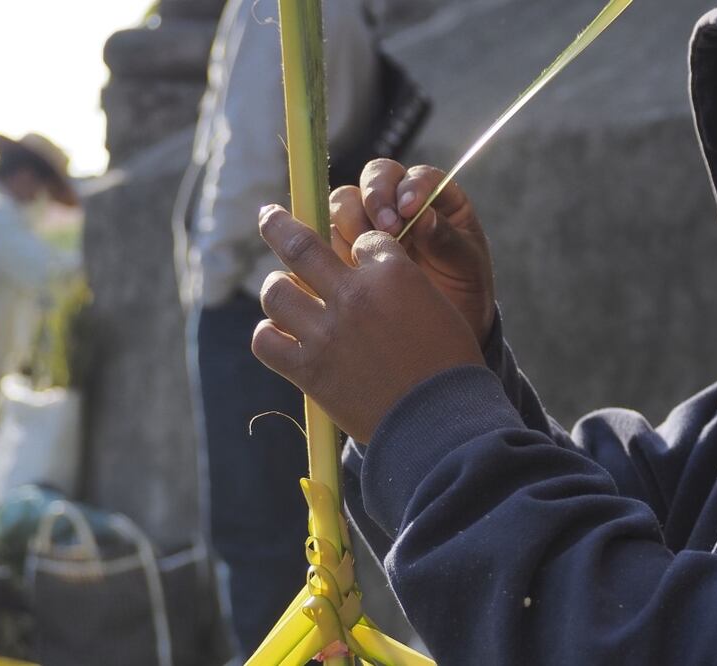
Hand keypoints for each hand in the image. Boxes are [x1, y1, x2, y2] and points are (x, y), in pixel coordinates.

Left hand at [252, 205, 484, 442]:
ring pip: (276, 291)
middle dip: (279, 225)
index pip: (363, 240)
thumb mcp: (437, 309)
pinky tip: (278, 336)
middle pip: (300, 243)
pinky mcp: (309, 369)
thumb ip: (401, 287)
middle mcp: (354, 294)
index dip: (360, 247)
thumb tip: (373, 281)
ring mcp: (327, 331)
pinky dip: (269, 335)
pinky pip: (267, 341)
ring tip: (282, 293)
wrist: (440, 423)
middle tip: (269, 216)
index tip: (358, 257)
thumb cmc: (449, 367)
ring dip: (277, 289)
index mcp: (393, 273)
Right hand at [327, 159, 495, 344]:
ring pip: (345, 202)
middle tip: (385, 229)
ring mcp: (368, 222)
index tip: (410, 208)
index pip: (417, 176)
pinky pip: (326, 235)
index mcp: (435, 198)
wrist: (443, 329)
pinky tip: (346, 267)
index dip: (411, 186)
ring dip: (352, 220)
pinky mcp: (344, 246)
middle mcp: (398, 202)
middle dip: (376, 197)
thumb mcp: (466, 266)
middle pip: (375, 177)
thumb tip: (423, 217)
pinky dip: (332, 246)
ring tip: (365, 251)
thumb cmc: (462, 289)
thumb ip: (447, 240)